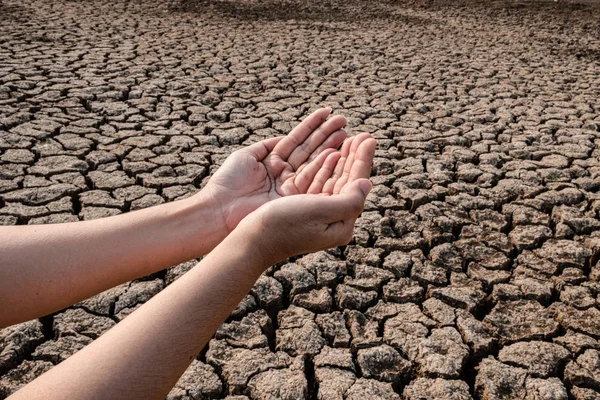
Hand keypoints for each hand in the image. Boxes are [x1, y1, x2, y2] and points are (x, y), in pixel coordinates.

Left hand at [201, 108, 348, 234]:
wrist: (220, 211)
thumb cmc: (228, 183)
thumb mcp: (247, 156)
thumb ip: (269, 145)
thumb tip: (285, 137)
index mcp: (273, 162)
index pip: (297, 140)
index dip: (313, 127)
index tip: (328, 113)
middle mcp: (285, 174)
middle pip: (309, 150)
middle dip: (327, 135)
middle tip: (344, 122)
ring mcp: (290, 187)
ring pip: (314, 163)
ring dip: (330, 147)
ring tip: (346, 133)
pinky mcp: (293, 199)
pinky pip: (310, 179)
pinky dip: (323, 166)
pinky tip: (335, 153)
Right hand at [236, 137, 376, 264]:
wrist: (252, 241)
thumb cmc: (284, 226)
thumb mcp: (321, 212)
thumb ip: (349, 200)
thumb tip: (367, 183)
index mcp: (341, 224)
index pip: (356, 185)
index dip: (363, 159)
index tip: (370, 138)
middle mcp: (331, 219)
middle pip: (347, 180)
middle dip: (354, 155)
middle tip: (364, 134)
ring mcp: (316, 214)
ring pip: (333, 179)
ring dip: (342, 157)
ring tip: (348, 138)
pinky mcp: (301, 208)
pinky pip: (318, 182)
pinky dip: (325, 166)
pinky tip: (330, 154)